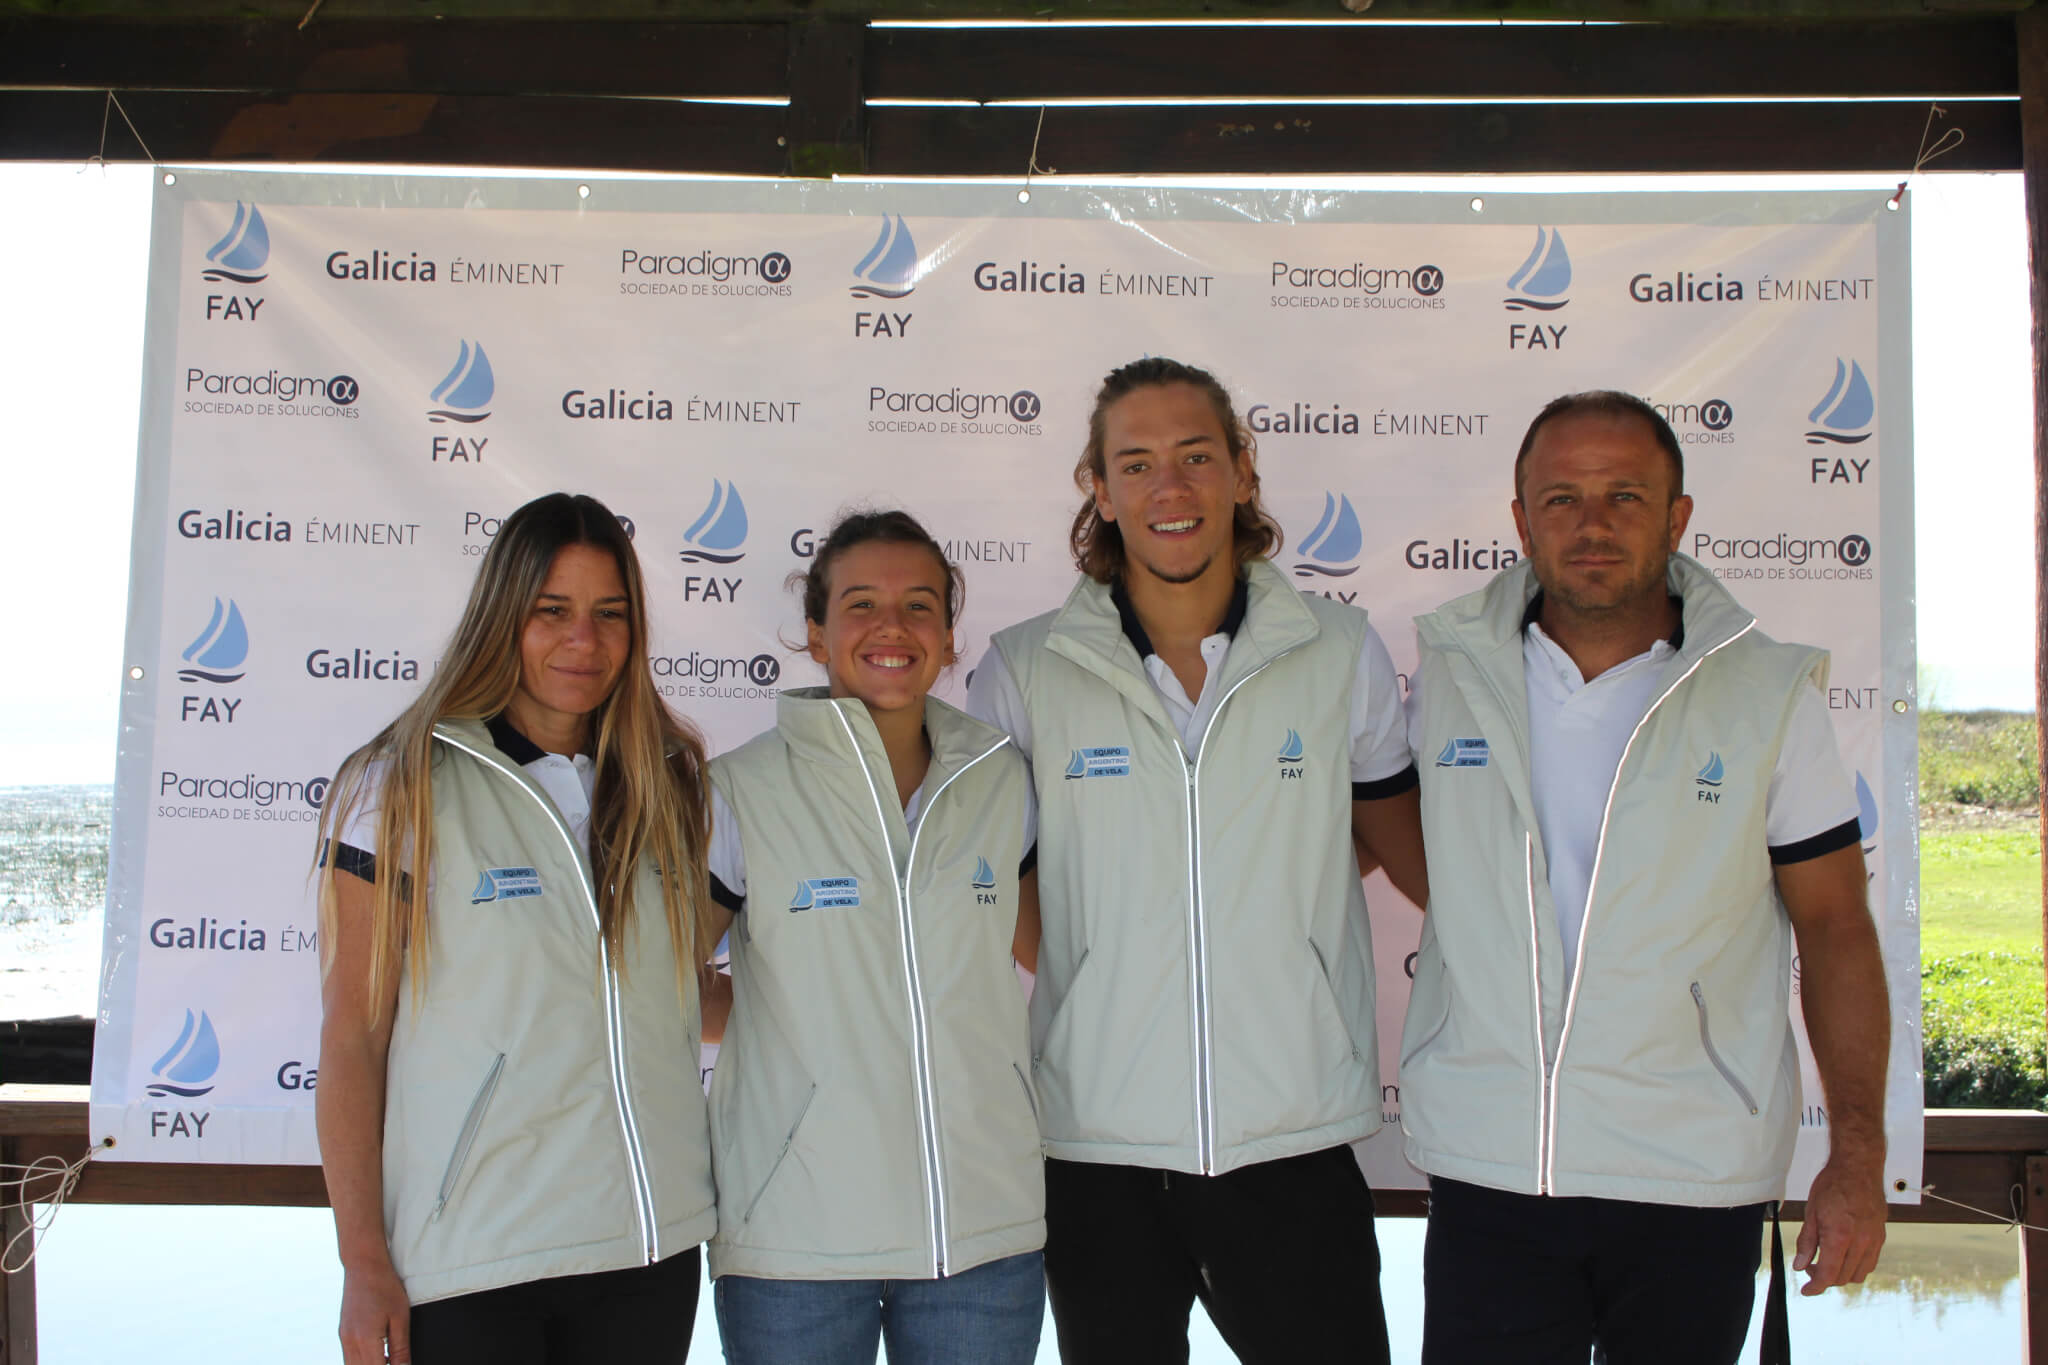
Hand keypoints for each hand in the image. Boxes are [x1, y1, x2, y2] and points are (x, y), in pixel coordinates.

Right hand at [338, 1261, 411, 1363]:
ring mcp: (344, 1339)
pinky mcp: (343, 1334)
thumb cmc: (385, 1287)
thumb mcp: (400, 1318)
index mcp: (365, 1340)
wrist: (364, 1265)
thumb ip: (400, 1349)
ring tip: (388, 1359)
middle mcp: (350, 1343)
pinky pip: (349, 1358)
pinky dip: (363, 1362)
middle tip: (395, 1360)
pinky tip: (379, 1356)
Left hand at [1794, 1156, 1886, 1293]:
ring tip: (1826, 1260)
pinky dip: (1856, 1265)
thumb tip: (1801, 1265)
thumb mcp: (1811, 1212)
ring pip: (1859, 1274)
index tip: (1807, 1290)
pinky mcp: (1881, 1236)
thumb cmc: (1833, 1184)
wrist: (1858, 1167)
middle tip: (1810, 1267)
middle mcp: (1861, 1242)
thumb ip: (1807, 1242)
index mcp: (1840, 1236)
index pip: (1829, 1275)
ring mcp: (1874, 1240)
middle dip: (1825, 1278)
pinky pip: (1870, 1262)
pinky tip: (1844, 1254)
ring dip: (1842, 1274)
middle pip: (1844, 1278)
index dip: (1816, 1287)